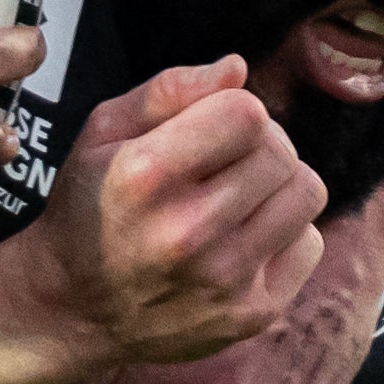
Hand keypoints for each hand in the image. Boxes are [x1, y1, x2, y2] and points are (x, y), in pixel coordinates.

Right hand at [1, 58, 325, 378]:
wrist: (73, 313)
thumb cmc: (90, 210)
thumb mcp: (101, 135)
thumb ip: (168, 90)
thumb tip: (238, 69)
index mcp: (145, 177)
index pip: (246, 114)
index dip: (234, 110)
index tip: (211, 128)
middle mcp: (187, 232)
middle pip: (280, 152)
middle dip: (260, 144)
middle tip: (227, 162)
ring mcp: (224, 280)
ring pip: (307, 193)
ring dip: (279, 185)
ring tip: (242, 196)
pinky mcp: (252, 314)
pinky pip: (310, 243)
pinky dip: (286, 233)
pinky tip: (246, 238)